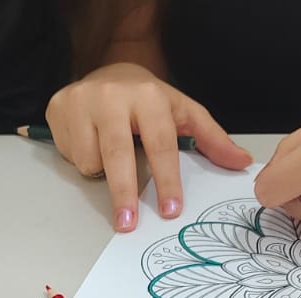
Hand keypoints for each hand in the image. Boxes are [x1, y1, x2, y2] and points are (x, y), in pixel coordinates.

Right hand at [44, 63, 251, 231]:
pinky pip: (69, 153)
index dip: (166, 179)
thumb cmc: (148, 100)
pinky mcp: (58, 108)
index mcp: (148, 97)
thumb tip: (242, 163)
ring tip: (109, 156)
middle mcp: (113, 96)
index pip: (160, 143)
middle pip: (118, 154)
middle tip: (128, 224)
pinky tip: (88, 143)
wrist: (107, 71)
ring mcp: (81, 101)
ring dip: (100, 171)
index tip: (170, 210)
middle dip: (124, 192)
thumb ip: (211, 139)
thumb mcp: (181, 113)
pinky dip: (81, 159)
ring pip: (90, 158)